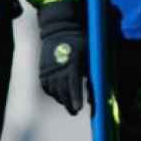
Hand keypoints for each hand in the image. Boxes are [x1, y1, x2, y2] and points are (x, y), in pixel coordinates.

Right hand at [36, 0, 87, 114]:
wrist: (60, 29)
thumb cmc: (80, 41)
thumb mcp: (90, 54)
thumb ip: (92, 70)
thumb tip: (98, 86)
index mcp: (72, 64)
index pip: (73, 85)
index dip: (76, 98)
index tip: (78, 108)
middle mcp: (58, 68)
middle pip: (62, 91)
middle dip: (68, 103)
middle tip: (74, 111)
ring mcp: (48, 69)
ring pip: (54, 90)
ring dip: (61, 99)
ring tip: (68, 104)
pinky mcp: (43, 69)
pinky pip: (46, 86)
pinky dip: (52, 92)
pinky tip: (58, 95)